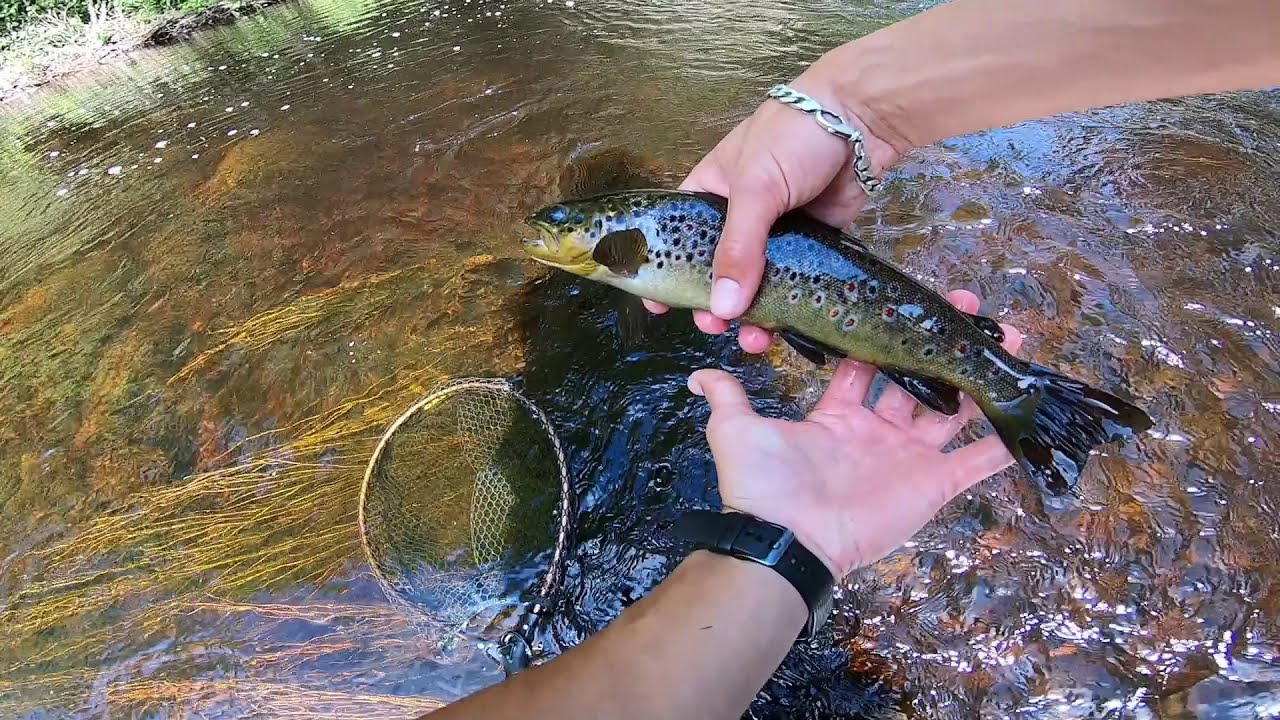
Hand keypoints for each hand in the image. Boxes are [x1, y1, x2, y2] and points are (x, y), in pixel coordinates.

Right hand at [643, 63, 901, 353]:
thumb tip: (722, 308)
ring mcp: (775, 233)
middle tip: (715, 327)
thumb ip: (738, 249)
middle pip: (717, 270)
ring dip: (751, 315)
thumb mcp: (755, 188)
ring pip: (755, 283)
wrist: (861, 120)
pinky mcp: (810, 244)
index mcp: (710, 193)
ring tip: (753, 340)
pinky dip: (786, 307)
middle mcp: (738, 217)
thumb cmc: (794, 137)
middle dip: (713, 303)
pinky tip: (784, 331)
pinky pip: (792, 283)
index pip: (678, 238)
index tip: (659, 307)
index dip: (667, 272)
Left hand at [685, 290, 1022, 577]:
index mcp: (837, 415)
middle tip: (969, 308)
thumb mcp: (736, 429)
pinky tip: (1025, 413)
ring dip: (980, 378)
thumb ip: (727, 397)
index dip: (886, 334)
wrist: (785, 538)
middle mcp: (877, 432)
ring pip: (954, 410)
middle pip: (918, 379)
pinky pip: (974, 463)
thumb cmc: (763, 484)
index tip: (907, 303)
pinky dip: (1000, 444)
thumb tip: (699, 375)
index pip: (866, 365)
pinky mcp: (932, 486)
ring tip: (1010, 340)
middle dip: (941, 344)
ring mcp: (908, 458)